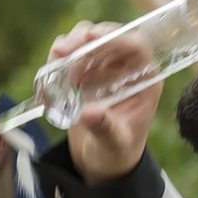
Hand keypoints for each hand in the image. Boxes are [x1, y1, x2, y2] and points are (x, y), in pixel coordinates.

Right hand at [50, 21, 160, 186]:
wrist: (102, 161)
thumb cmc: (117, 152)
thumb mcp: (114, 142)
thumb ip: (104, 127)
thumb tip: (88, 113)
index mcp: (144, 80)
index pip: (135, 46)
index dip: (115, 36)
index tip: (92, 37)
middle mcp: (126, 69)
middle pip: (109, 38)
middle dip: (86, 37)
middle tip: (64, 49)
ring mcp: (105, 69)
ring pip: (89, 41)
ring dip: (71, 43)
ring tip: (57, 56)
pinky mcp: (86, 74)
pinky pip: (73, 55)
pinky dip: (60, 57)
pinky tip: (52, 70)